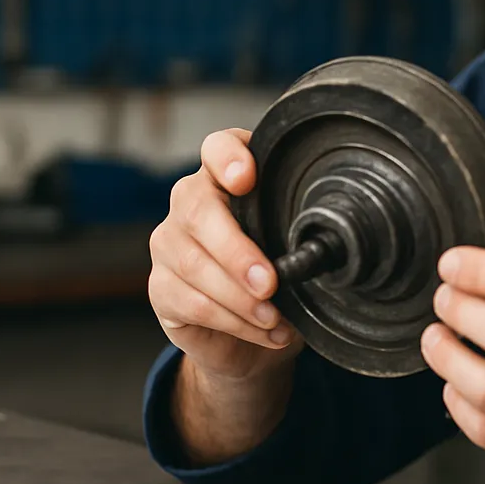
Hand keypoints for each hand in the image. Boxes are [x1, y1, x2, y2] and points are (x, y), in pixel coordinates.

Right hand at [149, 128, 301, 382]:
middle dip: (238, 252)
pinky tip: (264, 330)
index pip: (218, 148)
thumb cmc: (278, 275)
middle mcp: (190, 201)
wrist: (252, 336)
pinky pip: (191, 302)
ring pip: (194, 264)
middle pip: (199, 211)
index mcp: (227, 177)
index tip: (246, 178)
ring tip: (274, 317)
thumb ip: (299, 231)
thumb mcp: (295, 247)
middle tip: (270, 282)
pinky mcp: (160, 287)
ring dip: (240, 297)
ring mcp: (168, 243)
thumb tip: (325, 246)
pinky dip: (233, 321)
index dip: (228, 157)